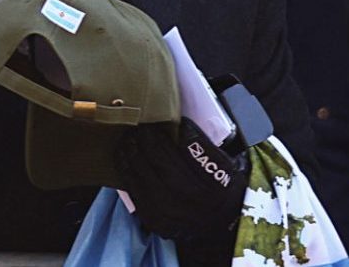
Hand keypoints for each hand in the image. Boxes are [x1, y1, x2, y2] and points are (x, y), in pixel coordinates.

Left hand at [114, 117, 248, 239]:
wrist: (223, 223)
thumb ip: (200, 144)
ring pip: (135, 180)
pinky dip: (128, 177)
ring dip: (127, 159)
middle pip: (144, 165)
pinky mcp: (153, 221)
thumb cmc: (224, 189)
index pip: (160, 152)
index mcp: (191, 182)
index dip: (150, 136)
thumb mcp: (222, 163)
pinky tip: (126, 165)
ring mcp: (161, 213)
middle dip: (136, 144)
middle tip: (132, 130)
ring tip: (124, 144)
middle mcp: (172, 199)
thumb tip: (180, 126)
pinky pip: (134, 195)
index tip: (146, 124)